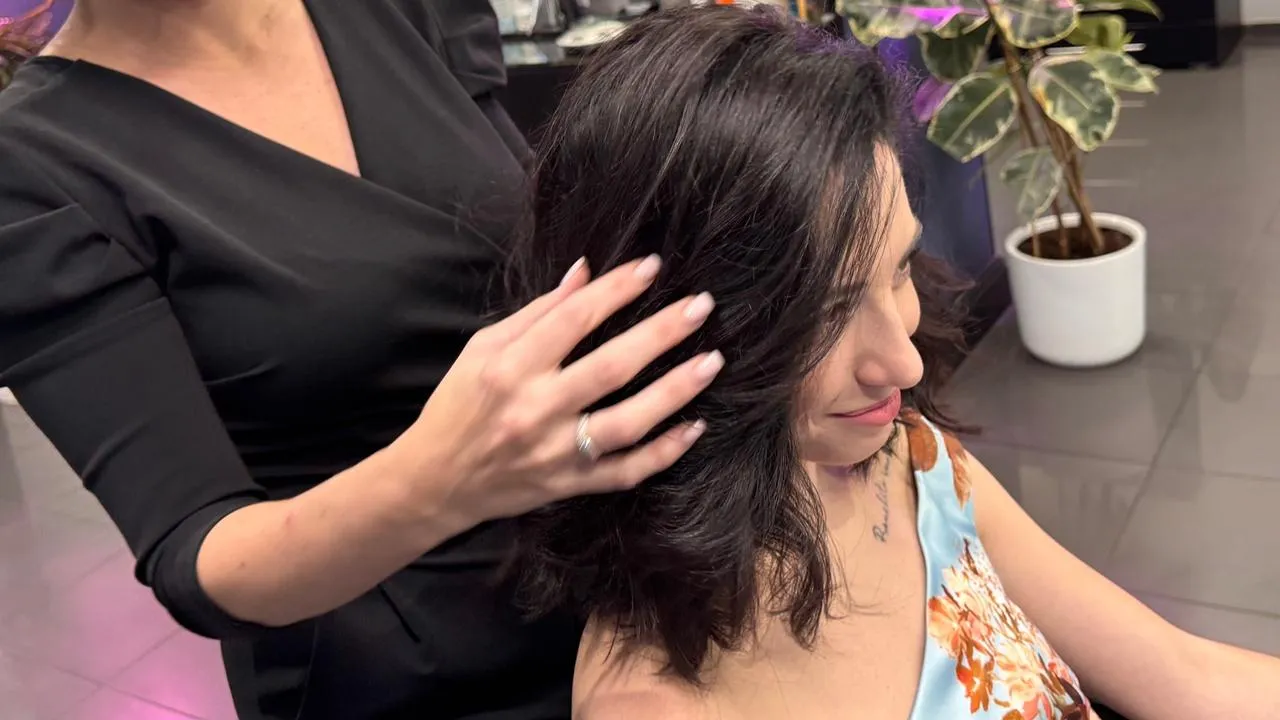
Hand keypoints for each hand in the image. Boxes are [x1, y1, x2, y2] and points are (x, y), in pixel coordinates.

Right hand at [398, 255, 721, 527]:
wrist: (436, 481)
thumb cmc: (459, 405)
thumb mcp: (482, 348)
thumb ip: (536, 312)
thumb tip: (585, 272)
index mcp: (510, 368)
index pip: (574, 319)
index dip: (617, 290)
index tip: (653, 267)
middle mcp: (535, 410)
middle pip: (611, 368)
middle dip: (661, 334)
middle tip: (701, 306)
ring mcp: (556, 453)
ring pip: (628, 423)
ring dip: (674, 392)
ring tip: (711, 362)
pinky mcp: (570, 485)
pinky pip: (626, 472)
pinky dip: (664, 452)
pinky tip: (695, 427)